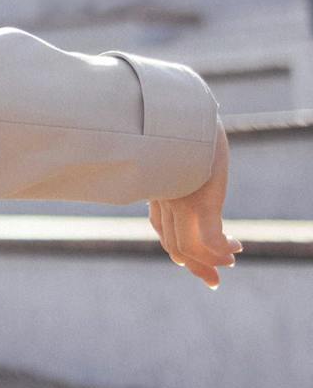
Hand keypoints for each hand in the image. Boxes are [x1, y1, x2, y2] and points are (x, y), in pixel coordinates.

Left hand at [148, 119, 240, 287]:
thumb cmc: (172, 119)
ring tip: (230, 262)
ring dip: (210, 260)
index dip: (176, 246)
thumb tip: (172, 137)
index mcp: (154, 186)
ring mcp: (179, 201)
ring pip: (188, 245)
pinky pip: (208, 238)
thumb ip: (172, 152)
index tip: (188, 258)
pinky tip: (233, 251)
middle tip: (214, 279)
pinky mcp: (199, 201)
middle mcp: (163, 197)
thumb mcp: (171, 141)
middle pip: (173, 243)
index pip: (160, 226)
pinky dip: (219, 250)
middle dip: (194, 264)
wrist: (176, 108)